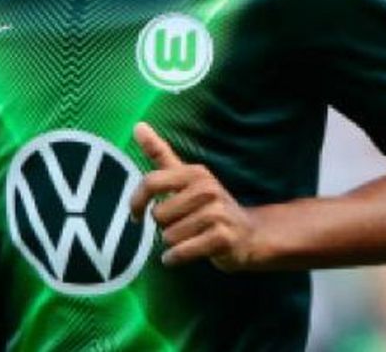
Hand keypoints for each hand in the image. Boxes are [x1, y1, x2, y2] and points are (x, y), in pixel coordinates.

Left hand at [129, 122, 259, 270]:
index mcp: (195, 173)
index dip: (136, 201)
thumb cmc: (209, 205)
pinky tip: (181, 255)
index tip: (135, 216)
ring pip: (168, 236)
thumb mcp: (186, 177)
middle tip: (183, 226)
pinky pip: (181, 252)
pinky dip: (175, 258)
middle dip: (164, 226)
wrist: (250, 234)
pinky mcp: (222, 238)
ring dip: (173, 243)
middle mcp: (207, 189)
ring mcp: (217, 214)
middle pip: (158, 215)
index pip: (151, 182)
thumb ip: (160, 153)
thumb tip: (138, 125)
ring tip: (191, 238)